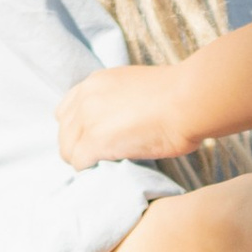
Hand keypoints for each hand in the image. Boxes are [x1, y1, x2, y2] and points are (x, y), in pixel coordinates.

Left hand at [58, 62, 192, 167]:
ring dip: (82, 160)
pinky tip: (108, 169)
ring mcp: (88, 120)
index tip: (92, 138)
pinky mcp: (95, 142)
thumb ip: (119, 100)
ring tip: (103, 166)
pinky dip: (91, 169)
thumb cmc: (177, 94)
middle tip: (98, 157)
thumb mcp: (136, 86)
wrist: (187, 100)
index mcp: (95, 82)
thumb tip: (122, 119)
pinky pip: (79, 163)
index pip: (66, 110)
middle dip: (78, 146)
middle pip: (64, 132)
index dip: (78, 128)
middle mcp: (85, 98)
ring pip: (67, 150)